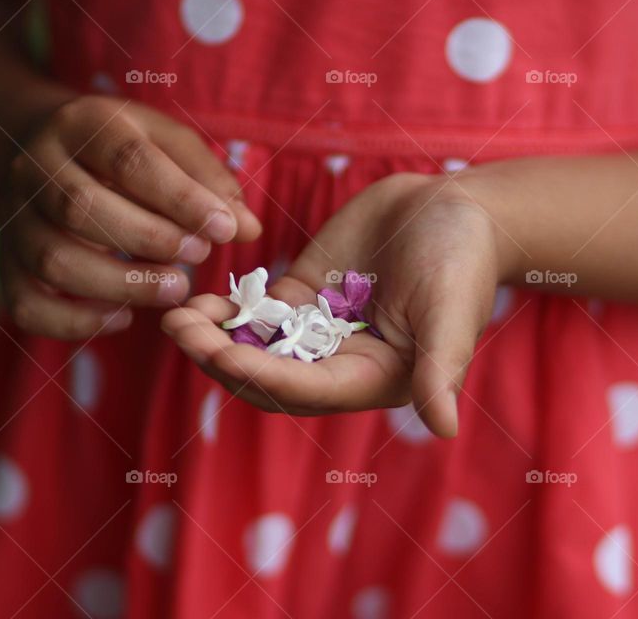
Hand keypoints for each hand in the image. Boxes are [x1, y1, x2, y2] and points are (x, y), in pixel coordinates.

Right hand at [0, 95, 261, 338]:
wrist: (41, 148)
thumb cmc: (122, 149)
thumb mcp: (167, 142)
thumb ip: (210, 180)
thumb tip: (248, 229)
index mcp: (82, 124)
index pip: (127, 160)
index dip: (180, 199)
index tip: (225, 229)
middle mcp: (36, 167)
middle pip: (81, 209)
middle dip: (149, 240)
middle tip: (198, 257)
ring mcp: (15, 217)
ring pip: (53, 259)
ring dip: (120, 284)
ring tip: (174, 290)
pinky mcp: (7, 262)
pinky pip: (27, 303)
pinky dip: (74, 322)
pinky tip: (122, 318)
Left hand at [162, 172, 505, 436]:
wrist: (451, 209)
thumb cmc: (461, 260)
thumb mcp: (452, 312)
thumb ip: (442, 369)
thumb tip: (445, 428)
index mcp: (373, 378)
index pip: (310, 390)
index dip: (266, 377)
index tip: (223, 356)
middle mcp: (339, 363)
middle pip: (269, 378)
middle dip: (223, 360)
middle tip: (181, 332)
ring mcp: (316, 330)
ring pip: (254, 349)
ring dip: (213, 339)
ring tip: (176, 318)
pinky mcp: (302, 298)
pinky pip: (256, 315)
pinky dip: (226, 312)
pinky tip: (196, 301)